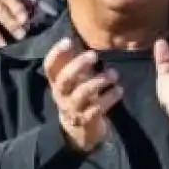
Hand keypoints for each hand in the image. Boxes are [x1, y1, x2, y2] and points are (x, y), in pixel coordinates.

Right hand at [43, 38, 121, 153]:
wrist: (79, 131)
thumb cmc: (78, 96)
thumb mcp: (73, 79)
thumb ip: (73, 62)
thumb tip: (75, 37)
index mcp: (56, 83)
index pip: (50, 67)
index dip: (56, 53)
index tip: (68, 40)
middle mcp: (61, 95)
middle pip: (65, 79)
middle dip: (78, 65)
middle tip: (94, 55)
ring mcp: (73, 109)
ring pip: (82, 94)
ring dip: (99, 81)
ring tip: (114, 74)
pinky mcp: (87, 120)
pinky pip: (97, 108)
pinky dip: (110, 98)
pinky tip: (119, 90)